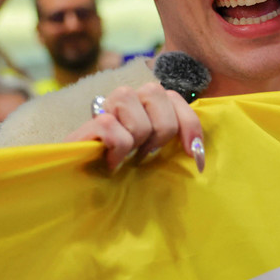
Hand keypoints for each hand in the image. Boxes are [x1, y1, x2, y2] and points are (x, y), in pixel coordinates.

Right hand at [64, 82, 204, 172]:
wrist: (81, 186)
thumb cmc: (123, 172)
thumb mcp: (155, 154)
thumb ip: (173, 142)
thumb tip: (198, 152)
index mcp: (144, 103)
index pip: (174, 97)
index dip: (189, 124)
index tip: (194, 155)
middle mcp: (125, 98)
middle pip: (157, 93)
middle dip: (160, 131)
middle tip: (146, 153)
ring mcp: (104, 109)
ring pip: (135, 110)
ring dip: (137, 141)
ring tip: (125, 156)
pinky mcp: (88, 126)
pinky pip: (116, 132)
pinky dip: (118, 153)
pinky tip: (110, 163)